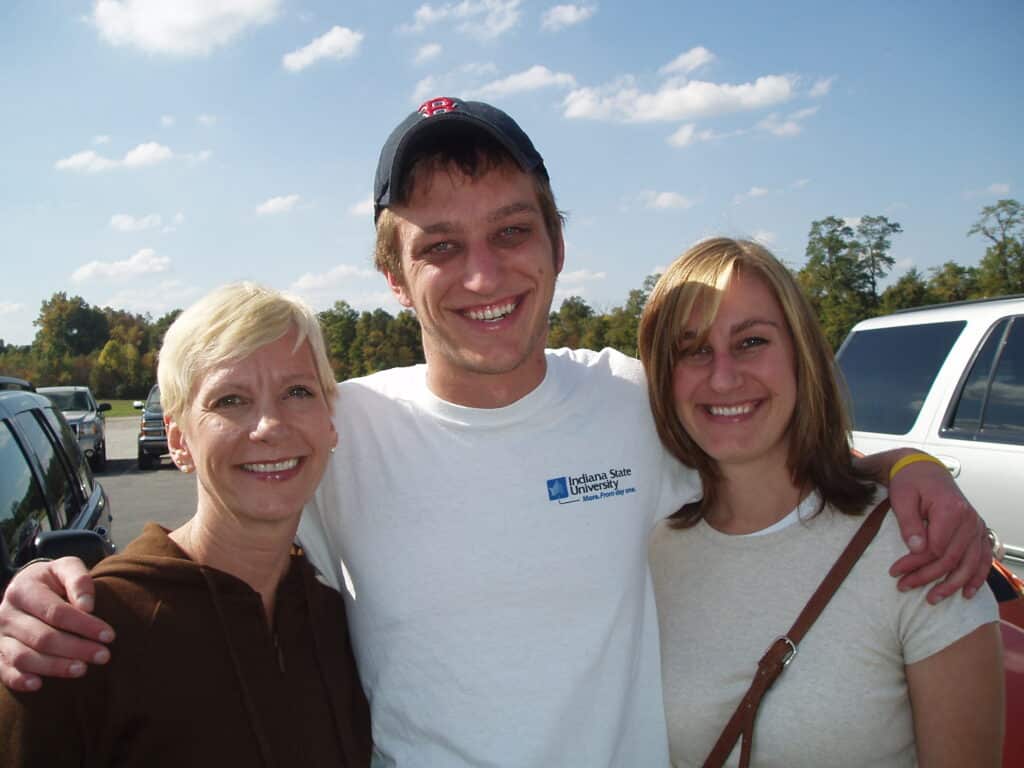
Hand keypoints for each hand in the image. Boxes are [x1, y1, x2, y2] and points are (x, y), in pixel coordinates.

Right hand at [0, 558, 114, 691]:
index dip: (84, 625)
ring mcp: (0, 636)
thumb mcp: (66, 568)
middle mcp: (6, 614)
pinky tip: (39, 684)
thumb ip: (79, 580)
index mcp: (23, 590)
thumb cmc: (53, 580)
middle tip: (104, 656)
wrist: (27, 588)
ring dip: (55, 667)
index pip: (56, 612)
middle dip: (76, 648)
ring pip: (24, 657)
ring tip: (83, 670)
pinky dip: (19, 680)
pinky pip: (4, 671)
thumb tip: (87, 606)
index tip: (109, 635)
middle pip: (42, 637)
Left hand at [886, 457, 990, 603]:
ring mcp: (976, 525)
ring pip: (968, 563)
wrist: (924, 469)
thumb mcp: (902, 498)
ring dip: (952, 585)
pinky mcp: (977, 530)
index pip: (935, 548)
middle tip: (904, 587)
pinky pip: (982, 557)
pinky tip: (967, 592)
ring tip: (933, 599)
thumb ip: (910, 524)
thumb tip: (917, 550)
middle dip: (927, 577)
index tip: (894, 573)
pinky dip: (977, 576)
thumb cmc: (910, 482)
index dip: (915, 564)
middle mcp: (969, 519)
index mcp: (951, 510)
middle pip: (951, 559)